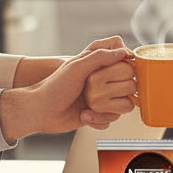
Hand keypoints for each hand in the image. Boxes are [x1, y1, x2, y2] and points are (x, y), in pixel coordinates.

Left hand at [0, 42, 133, 141]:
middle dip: (110, 92)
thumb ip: (100, 56)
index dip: (125, 64)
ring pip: (125, 105)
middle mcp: (105, 78)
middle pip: (130, 84)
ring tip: (87, 106)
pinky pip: (113, 119)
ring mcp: (104, 96)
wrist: (42, 111)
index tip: (115, 71)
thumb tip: (125, 52)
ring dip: (104, 109)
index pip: (126, 56)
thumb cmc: (55, 87)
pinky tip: (83, 115)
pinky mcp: (102, 113)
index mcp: (99, 62)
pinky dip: (98, 120)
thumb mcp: (76, 66)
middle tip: (90, 91)